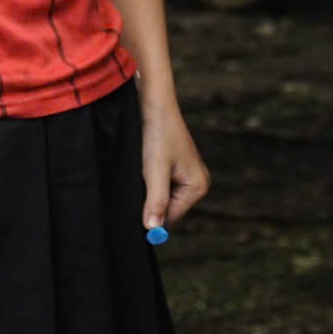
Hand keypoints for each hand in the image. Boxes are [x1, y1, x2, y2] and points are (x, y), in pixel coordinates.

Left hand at [142, 95, 209, 230]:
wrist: (154, 105)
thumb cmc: (158, 135)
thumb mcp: (155, 171)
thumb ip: (156, 201)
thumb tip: (153, 228)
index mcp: (198, 186)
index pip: (171, 216)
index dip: (151, 214)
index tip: (135, 205)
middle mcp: (196, 182)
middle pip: (166, 208)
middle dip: (150, 199)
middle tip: (138, 181)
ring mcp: (185, 175)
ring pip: (160, 196)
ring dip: (147, 188)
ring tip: (142, 170)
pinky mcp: (174, 168)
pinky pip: (158, 185)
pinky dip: (148, 180)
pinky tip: (143, 165)